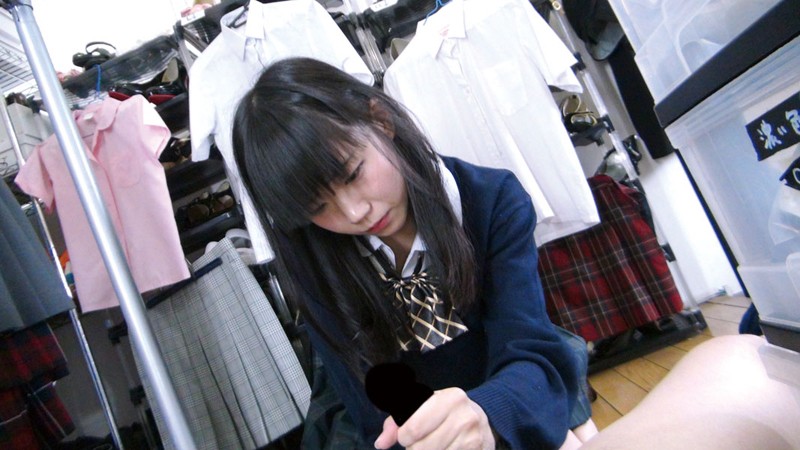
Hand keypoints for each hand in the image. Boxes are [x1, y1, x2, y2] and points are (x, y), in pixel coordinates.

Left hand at [373, 387, 494, 449]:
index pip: (413, 428)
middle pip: (421, 449)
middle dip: (415, 449)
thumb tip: (380, 443)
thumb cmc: (446, 413)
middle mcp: (465, 418)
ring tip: (435, 446)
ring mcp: (473, 439)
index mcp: (450, 399)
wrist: (484, 421)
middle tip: (422, 442)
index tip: (408, 434)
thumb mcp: (424, 407)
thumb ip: (397, 422)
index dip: (404, 437)